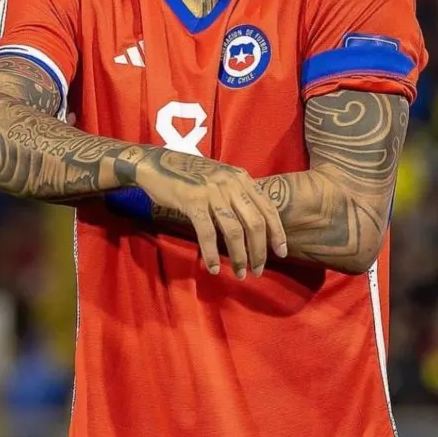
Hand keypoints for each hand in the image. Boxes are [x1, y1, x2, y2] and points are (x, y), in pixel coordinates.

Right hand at [137, 149, 287, 278]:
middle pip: (255, 223)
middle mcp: (231, 183)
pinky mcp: (193, 200)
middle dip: (259, 250)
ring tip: (240, 273)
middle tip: (258, 270)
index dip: (277, 232)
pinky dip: (212, 253)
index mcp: (241, 178)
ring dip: (239, 256)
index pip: (268, 208)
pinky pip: (207, 232)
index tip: (281, 252)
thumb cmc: (189, 175)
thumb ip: (237, 195)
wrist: (156, 163)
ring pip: (234, 230)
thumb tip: (253, 225)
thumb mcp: (221, 178)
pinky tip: (213, 267)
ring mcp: (212, 191)